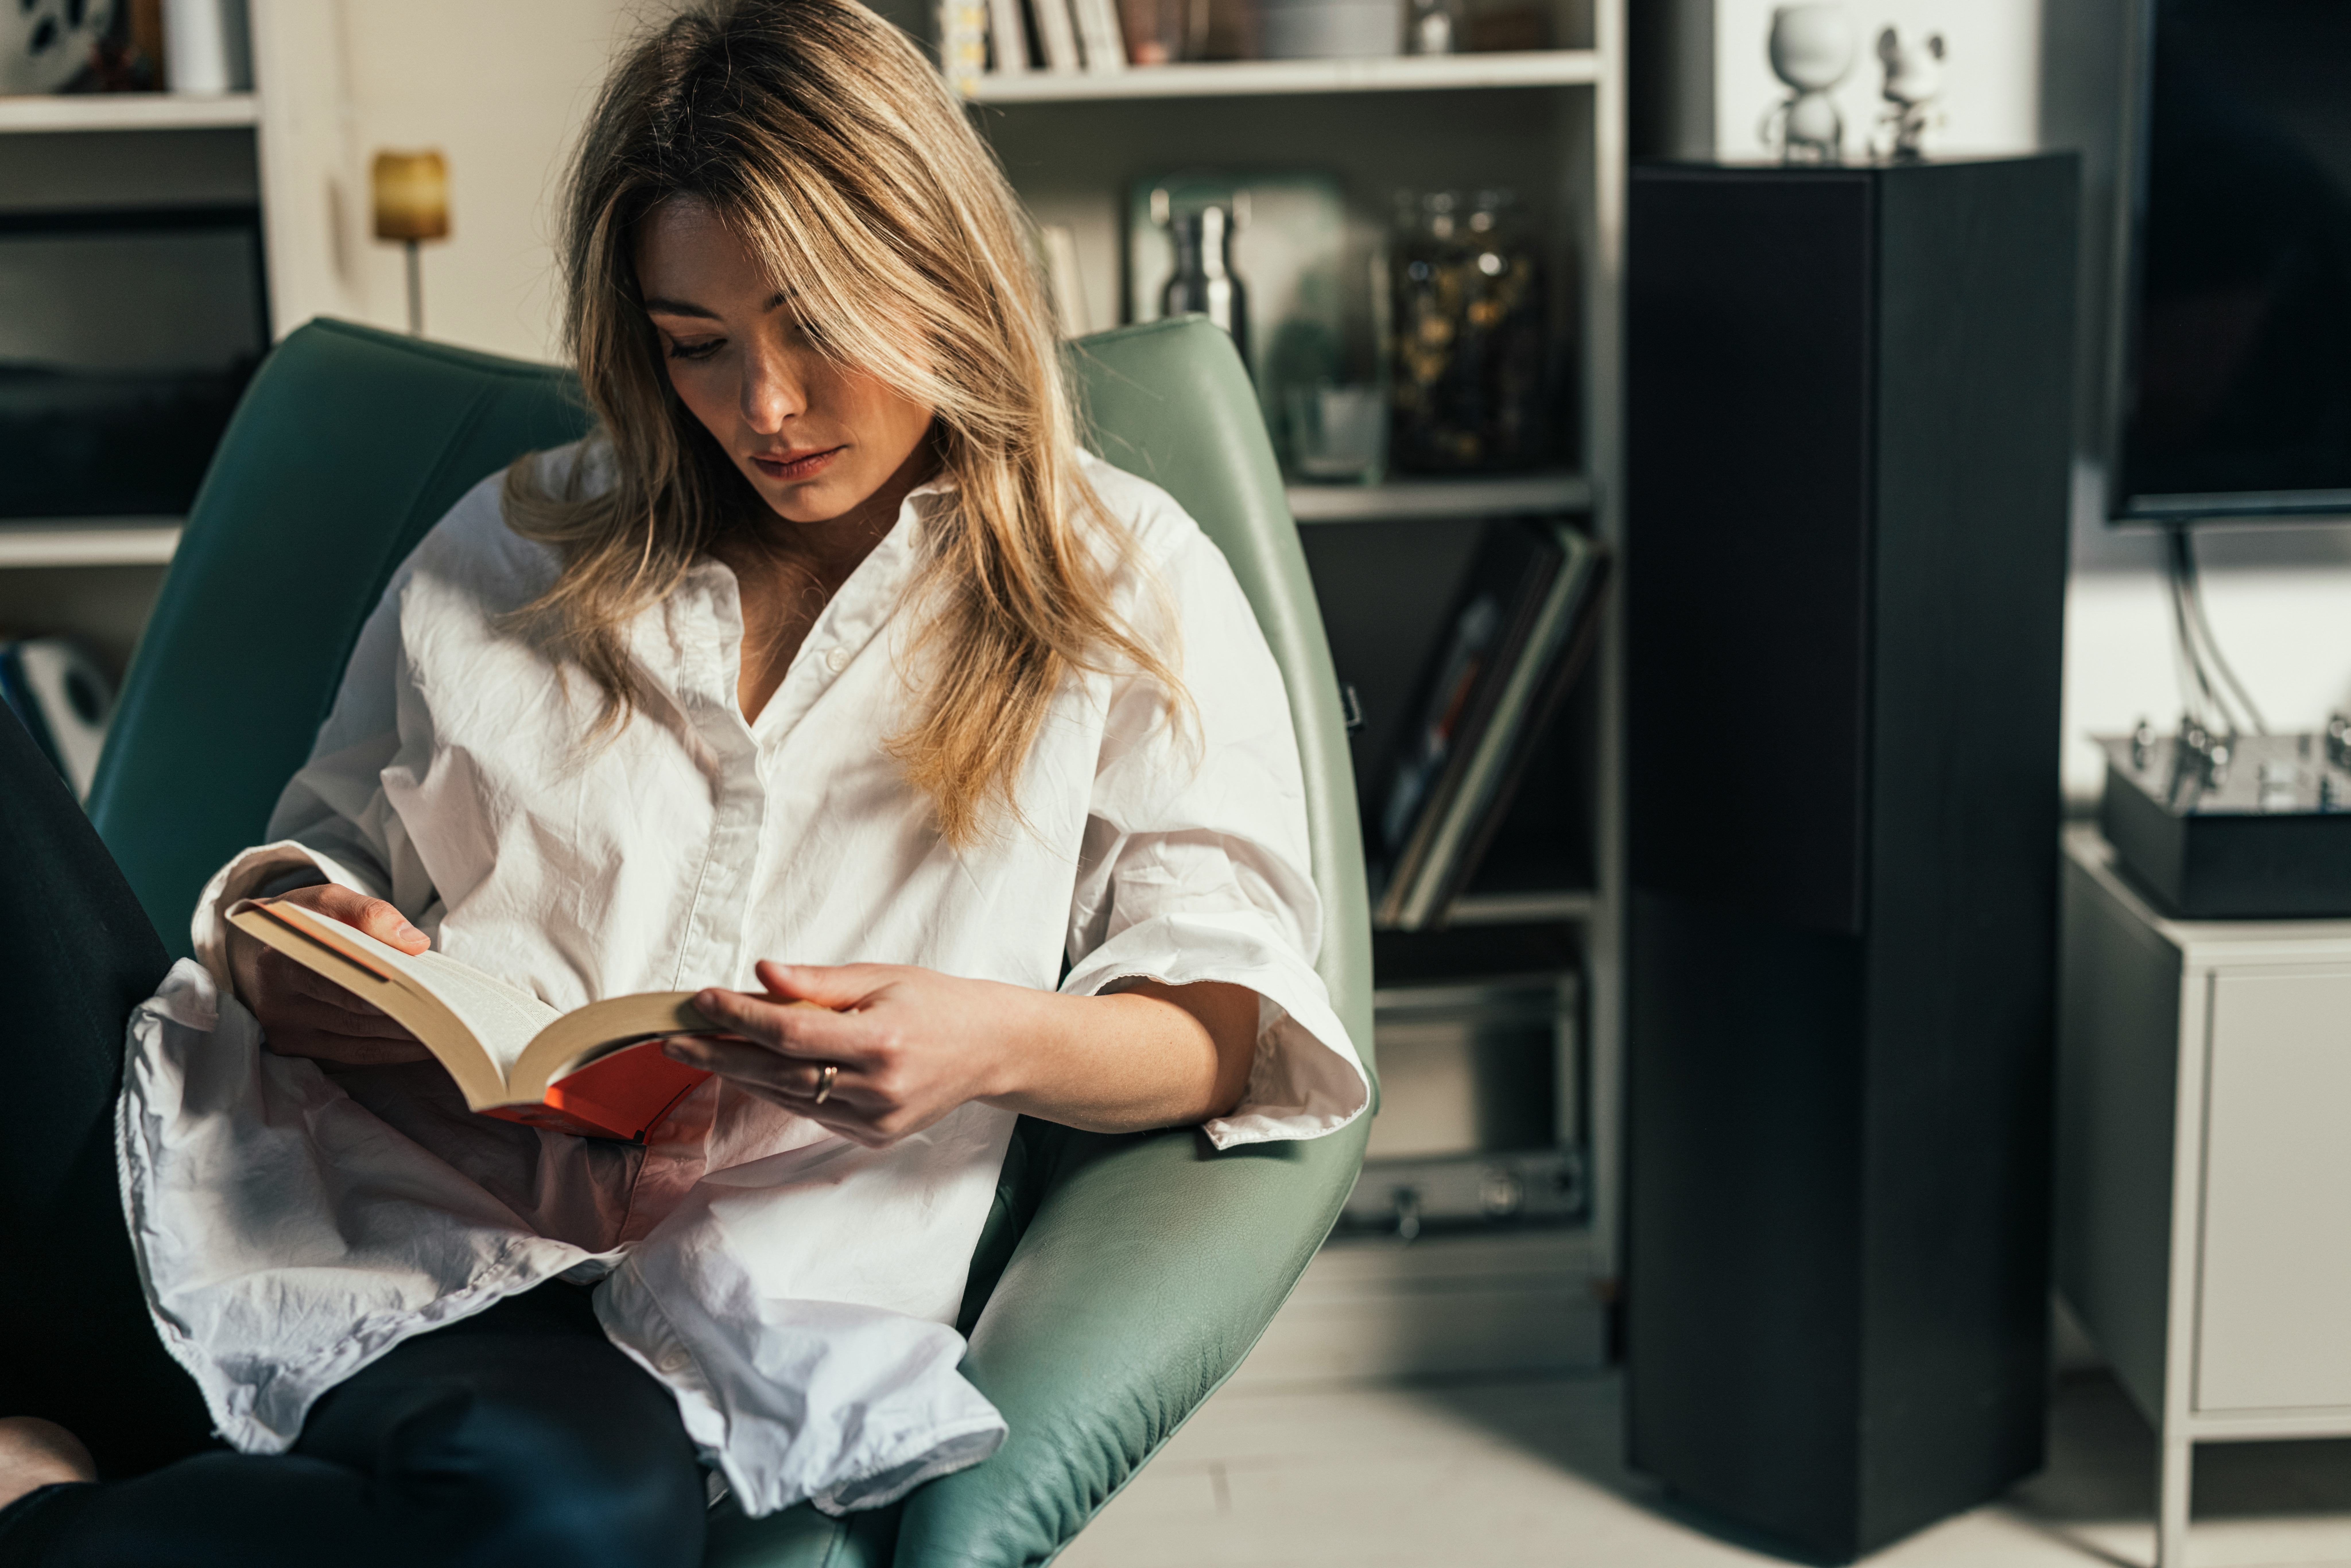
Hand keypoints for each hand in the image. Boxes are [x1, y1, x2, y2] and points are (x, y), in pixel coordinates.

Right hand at [227, 883, 433, 1064]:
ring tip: (449, 1029)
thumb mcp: (327, 901)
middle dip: (406, 1016)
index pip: (338, 979)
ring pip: (358, 1041)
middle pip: (353, 1016)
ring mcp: (285, 1032)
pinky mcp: (296, 1049)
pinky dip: (393, 1051)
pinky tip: (425, 1043)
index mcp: (279, 961)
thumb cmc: (299, 922)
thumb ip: (367, 913)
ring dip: (406, 1039)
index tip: (425, 990)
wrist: (257, 949)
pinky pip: (354, 1056)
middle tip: (451, 1015)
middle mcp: (277, 1003)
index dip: (382, 987)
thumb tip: (414, 943)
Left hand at [663, 961, 1022, 1148]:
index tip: (702, 1001)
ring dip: (740, 1074)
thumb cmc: (933, 1002)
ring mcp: (876, 1119)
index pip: (791, 1033)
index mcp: (882, 1041)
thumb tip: (761, 975)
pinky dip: (778, 1090)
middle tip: (673, 1041)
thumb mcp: (880, 977)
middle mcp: (878, 1088)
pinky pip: (811, 1112)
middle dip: (720, 1054)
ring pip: (789, 1097)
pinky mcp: (874, 1136)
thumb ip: (818, 983)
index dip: (741, 1018)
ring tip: (699, 1051)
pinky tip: (752, 1070)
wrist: (988, 1048)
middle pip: (779, 1073)